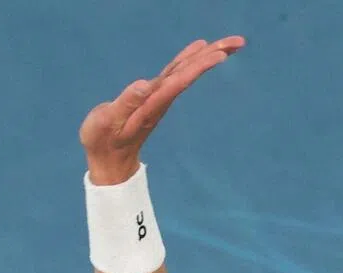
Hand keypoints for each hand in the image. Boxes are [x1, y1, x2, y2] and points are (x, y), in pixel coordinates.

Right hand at [79, 36, 245, 184]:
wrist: (109, 160)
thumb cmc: (103, 141)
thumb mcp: (108, 122)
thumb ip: (127, 103)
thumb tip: (145, 85)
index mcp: (152, 103)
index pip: (179, 81)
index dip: (198, 67)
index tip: (220, 55)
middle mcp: (160, 98)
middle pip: (190, 73)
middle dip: (213, 56)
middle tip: (239, 42)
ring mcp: (159, 96)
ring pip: (186, 71)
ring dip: (208, 56)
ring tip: (230, 44)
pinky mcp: (153, 95)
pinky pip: (176, 72)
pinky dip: (189, 59)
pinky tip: (200, 47)